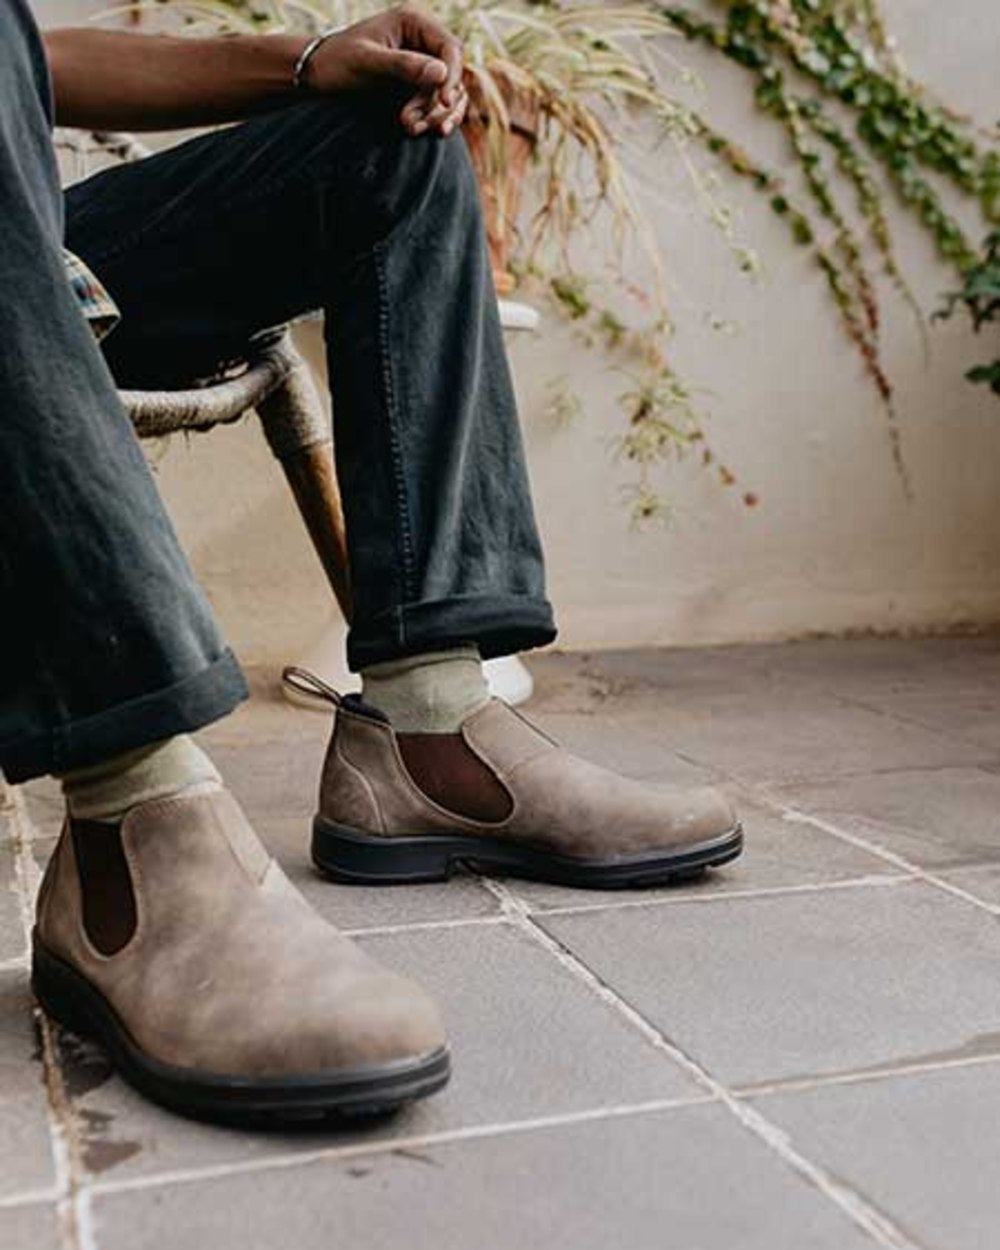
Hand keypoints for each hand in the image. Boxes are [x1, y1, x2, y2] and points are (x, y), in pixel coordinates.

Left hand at [307, 5, 467, 136]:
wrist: (319, 77)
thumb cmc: (337, 62)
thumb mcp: (367, 62)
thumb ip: (404, 66)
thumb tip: (442, 73)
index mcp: (413, 22)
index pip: (450, 49)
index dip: (452, 76)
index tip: (442, 102)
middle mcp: (423, 41)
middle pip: (452, 75)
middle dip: (436, 103)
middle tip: (410, 123)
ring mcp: (423, 65)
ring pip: (449, 93)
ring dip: (435, 115)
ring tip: (410, 128)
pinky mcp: (418, 87)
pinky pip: (439, 105)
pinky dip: (434, 119)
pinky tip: (423, 130)